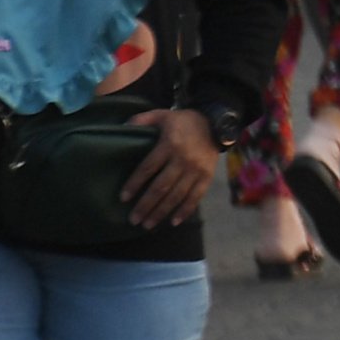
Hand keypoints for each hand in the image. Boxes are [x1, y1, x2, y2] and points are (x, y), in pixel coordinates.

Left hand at [124, 108, 219, 227]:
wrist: (215, 124)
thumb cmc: (183, 122)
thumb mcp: (162, 115)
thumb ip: (142, 120)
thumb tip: (123, 127)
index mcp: (169, 144)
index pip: (148, 168)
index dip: (135, 184)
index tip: (123, 198)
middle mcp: (183, 159)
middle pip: (161, 187)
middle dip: (146, 205)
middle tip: (134, 219)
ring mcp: (196, 170)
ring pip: (176, 196)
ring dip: (161, 212)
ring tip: (147, 225)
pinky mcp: (207, 177)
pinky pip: (195, 197)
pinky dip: (185, 211)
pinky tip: (173, 222)